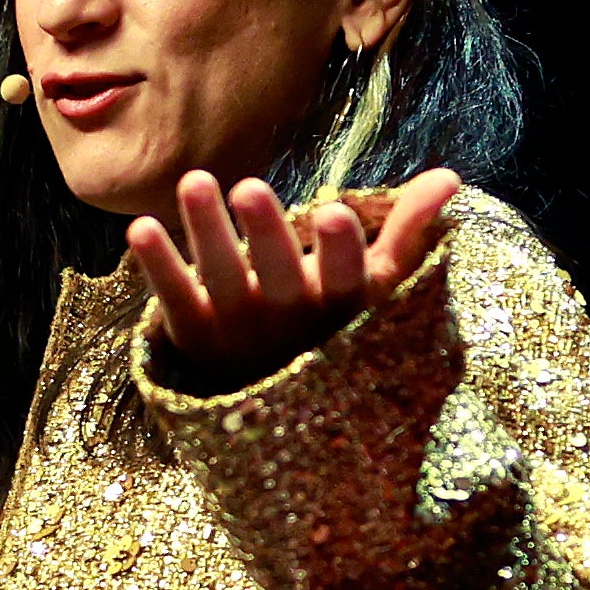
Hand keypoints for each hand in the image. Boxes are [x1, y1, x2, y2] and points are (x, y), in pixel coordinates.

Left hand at [128, 166, 461, 382]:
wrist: (279, 411)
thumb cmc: (333, 329)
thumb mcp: (374, 289)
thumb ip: (405, 232)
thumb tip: (450, 177)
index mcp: (335, 307)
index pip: (342, 278)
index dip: (340, 251)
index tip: (337, 214)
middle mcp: (285, 318)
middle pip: (275, 275)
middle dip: (263, 233)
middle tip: (250, 187)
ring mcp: (236, 326)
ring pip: (219, 277)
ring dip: (205, 231)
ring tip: (193, 181)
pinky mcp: (193, 331)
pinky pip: (171, 297)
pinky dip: (156, 267)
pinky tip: (139, 228)